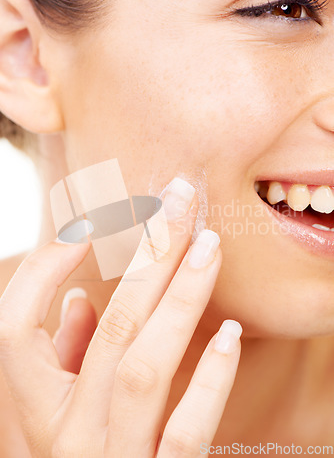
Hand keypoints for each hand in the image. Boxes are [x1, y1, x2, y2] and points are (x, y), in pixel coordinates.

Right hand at [0, 177, 241, 456]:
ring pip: (143, 365)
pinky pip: (184, 435)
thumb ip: (59, 356)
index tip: (89, 225)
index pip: (16, 324)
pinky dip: (209, 381)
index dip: (46, 268)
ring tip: (208, 244)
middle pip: (108, 326)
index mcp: (31, 410)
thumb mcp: (47, 417)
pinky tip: (232, 334)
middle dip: (147, 254)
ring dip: (180, 298)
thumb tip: (80, 299)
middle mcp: (62, 435)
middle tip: (177, 199)